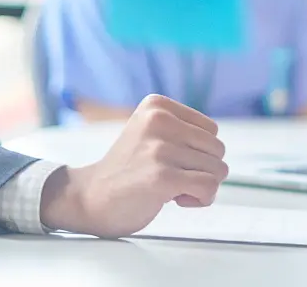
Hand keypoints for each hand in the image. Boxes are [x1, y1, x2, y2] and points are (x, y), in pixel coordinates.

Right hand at [40, 95, 227, 237]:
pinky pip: (209, 187)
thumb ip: (184, 131)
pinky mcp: (162, 177)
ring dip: (199, 185)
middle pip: (218, 149)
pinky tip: (175, 199)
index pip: (212, 130)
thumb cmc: (127, 170)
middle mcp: (158, 121)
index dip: (198, 153)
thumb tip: (220, 150)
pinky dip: (201, 199)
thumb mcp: (152, 133)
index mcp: (157, 105)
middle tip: (169, 177)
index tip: (169, 162)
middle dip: (201, 169)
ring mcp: (160, 149)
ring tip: (169, 187)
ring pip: (218, 169)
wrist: (86, 199)